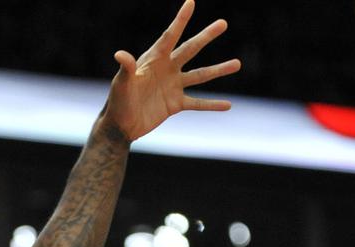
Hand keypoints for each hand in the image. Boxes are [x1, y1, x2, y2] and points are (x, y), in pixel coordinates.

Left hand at [103, 0, 240, 141]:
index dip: (180, 20)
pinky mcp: (175, 104)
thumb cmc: (117, 101)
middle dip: (206, 36)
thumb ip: (125, 69)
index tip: (190, 2)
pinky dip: (212, 105)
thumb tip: (120, 54)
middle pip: (190, 49)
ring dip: (219, 70)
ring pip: (200, 75)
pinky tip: (227, 105)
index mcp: (154, 59)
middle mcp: (167, 69)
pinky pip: (197, 103)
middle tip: (222, 23)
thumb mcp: (121, 84)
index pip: (170, 36)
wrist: (120, 125)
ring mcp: (173, 86)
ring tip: (237, 64)